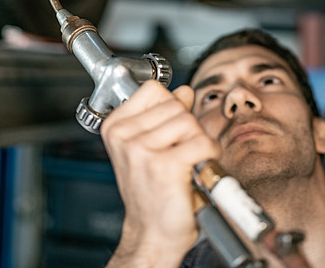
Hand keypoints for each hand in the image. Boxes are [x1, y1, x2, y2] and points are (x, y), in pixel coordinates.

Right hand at [101, 80, 220, 267]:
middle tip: (178, 155)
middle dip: (187, 128)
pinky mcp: (164, 165)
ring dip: (197, 143)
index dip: (170, 107)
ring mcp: (141, 150)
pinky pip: (203, 143)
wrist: (153, 234)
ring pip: (190, 122)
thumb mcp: (153, 146)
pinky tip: (194, 172)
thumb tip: (183, 91)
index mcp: (115, 127)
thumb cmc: (152, 194)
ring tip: (184, 165)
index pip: (153, 89)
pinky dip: (208, 157)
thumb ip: (167, 115)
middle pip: (176, 105)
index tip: (167, 132)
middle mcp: (124, 136)